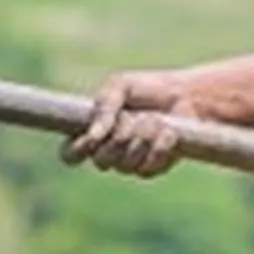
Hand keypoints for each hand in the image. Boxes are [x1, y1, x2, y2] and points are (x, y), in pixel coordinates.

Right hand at [60, 69, 202, 177]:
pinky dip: (159, 147)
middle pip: (101, 161)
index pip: (70, 154)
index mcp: (92, 132)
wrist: (184, 95)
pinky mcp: (152, 167)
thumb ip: (104, 105)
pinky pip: (148, 168)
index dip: (76, 151)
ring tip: (154, 119)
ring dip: (142, 138)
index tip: (91, 138)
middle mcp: (108, 152)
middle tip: (132, 118)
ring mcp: (129, 162)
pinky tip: (168, 131)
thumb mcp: (121, 86)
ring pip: (126, 165)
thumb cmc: (146, 88)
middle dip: (119, 138)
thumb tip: (93, 134)